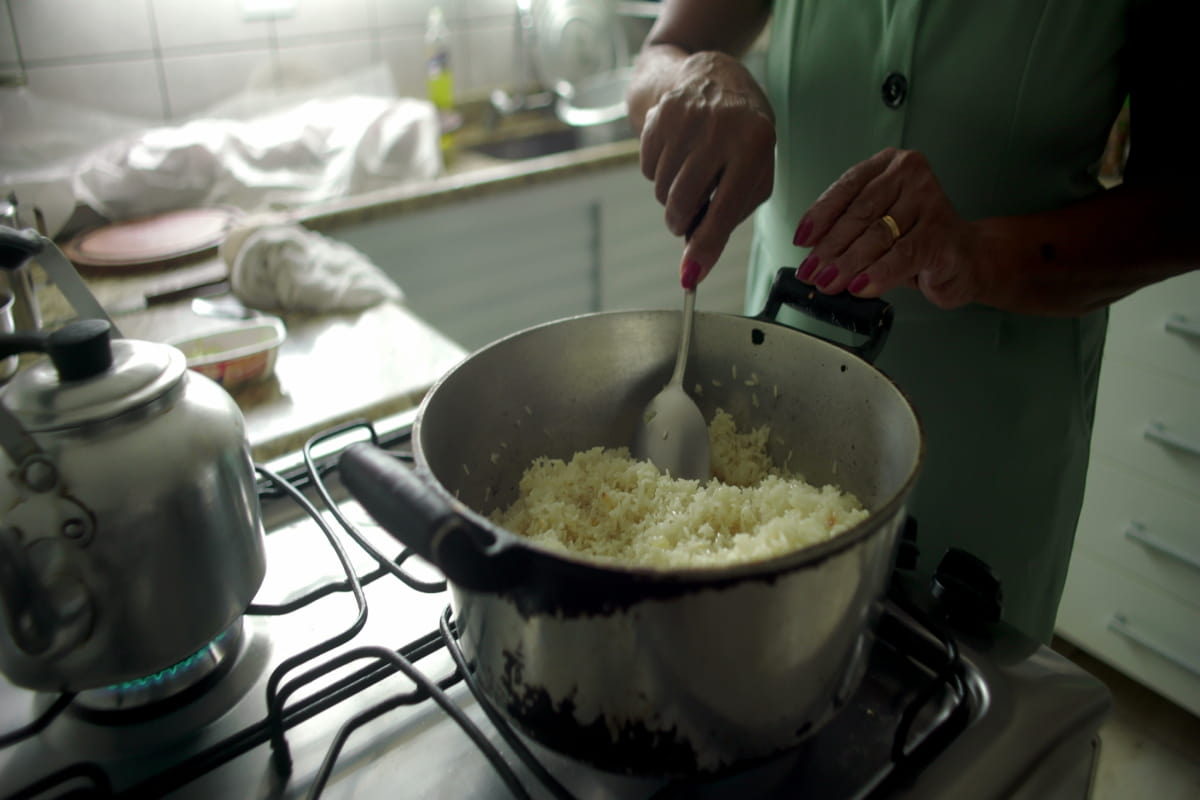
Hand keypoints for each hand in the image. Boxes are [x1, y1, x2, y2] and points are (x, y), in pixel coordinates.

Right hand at [638, 51, 774, 287]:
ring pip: (662, 190)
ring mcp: (687, 119)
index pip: (723, 209)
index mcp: (754, 145)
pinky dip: (658, 173)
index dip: (705, 246)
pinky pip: (647, 169)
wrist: (715, 77)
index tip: (691, 275)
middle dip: (680, 222)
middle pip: (682, 203)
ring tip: (690, 175)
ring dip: (671, 197)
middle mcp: (720, 129)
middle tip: (686, 219)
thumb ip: (729, 219)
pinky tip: (677, 155)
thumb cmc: (742, 137)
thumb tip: (694, 265)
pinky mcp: (660, 115)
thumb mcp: (755, 173)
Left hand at [793, 148, 990, 308]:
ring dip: (848, 263)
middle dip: (830, 246)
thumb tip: (811, 254)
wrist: (964, 258)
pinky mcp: (942, 235)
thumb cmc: (913, 239)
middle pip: (861, 213)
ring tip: (828, 282)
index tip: (801, 240)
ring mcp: (930, 202)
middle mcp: (911, 176)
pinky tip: (860, 287)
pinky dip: (878, 274)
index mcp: (889, 165)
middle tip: (810, 271)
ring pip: (878, 236)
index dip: (821, 215)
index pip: (847, 187)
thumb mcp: (876, 226)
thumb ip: (848, 230)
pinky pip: (903, 256)